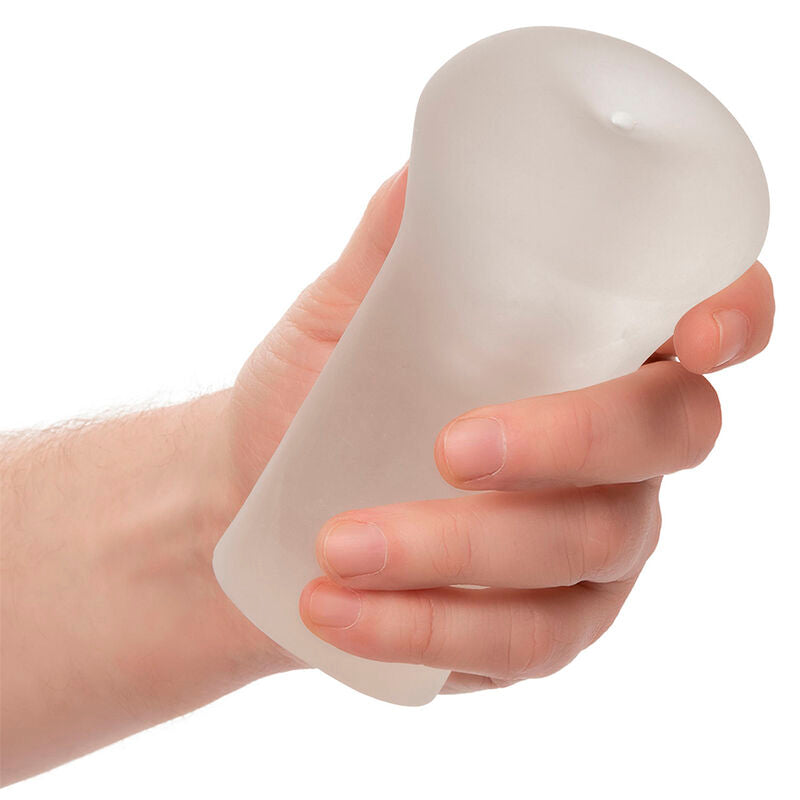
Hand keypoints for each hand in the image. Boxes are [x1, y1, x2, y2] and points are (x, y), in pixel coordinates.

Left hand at [224, 168, 772, 692]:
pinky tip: (339, 614)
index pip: (709, 323)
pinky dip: (427, 630)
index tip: (695, 334)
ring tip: (337, 547)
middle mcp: (616, 452)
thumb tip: (426, 170)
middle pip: (664, 438)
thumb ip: (394, 246)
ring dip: (458, 553)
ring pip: (581, 552)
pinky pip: (520, 645)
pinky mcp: (542, 628)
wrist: (259, 491)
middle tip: (448, 448)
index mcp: (591, 352)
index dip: (734, 317)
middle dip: (567, 440)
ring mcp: (590, 548)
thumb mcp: (344, 312)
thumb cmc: (317, 390)